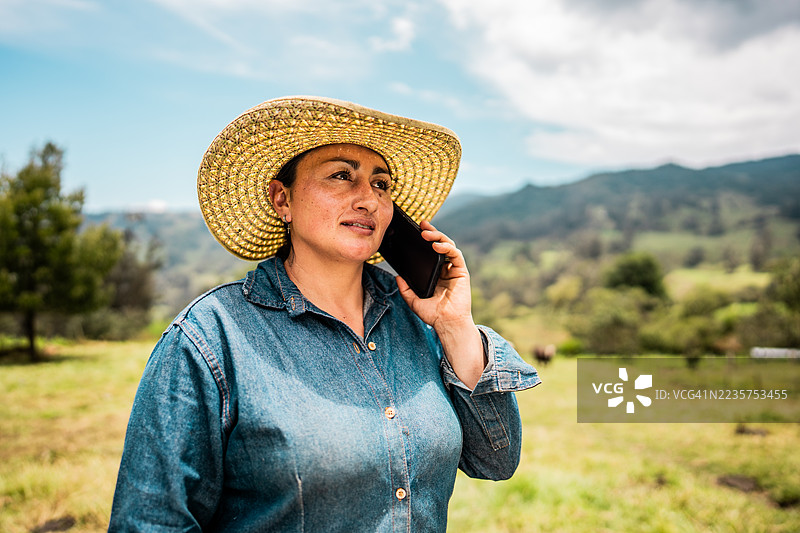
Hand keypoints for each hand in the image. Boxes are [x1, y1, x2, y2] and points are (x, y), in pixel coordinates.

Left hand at [396, 221, 485, 388]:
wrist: (447, 324)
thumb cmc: (433, 314)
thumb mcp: (413, 301)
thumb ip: (405, 289)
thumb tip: (397, 277)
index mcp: (435, 272)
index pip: (430, 251)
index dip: (425, 239)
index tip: (415, 229)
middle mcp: (445, 268)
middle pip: (440, 244)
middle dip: (431, 232)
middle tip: (421, 225)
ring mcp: (454, 269)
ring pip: (448, 245)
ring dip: (438, 236)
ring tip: (426, 234)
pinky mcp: (461, 271)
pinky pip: (455, 254)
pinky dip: (447, 247)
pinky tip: (437, 245)